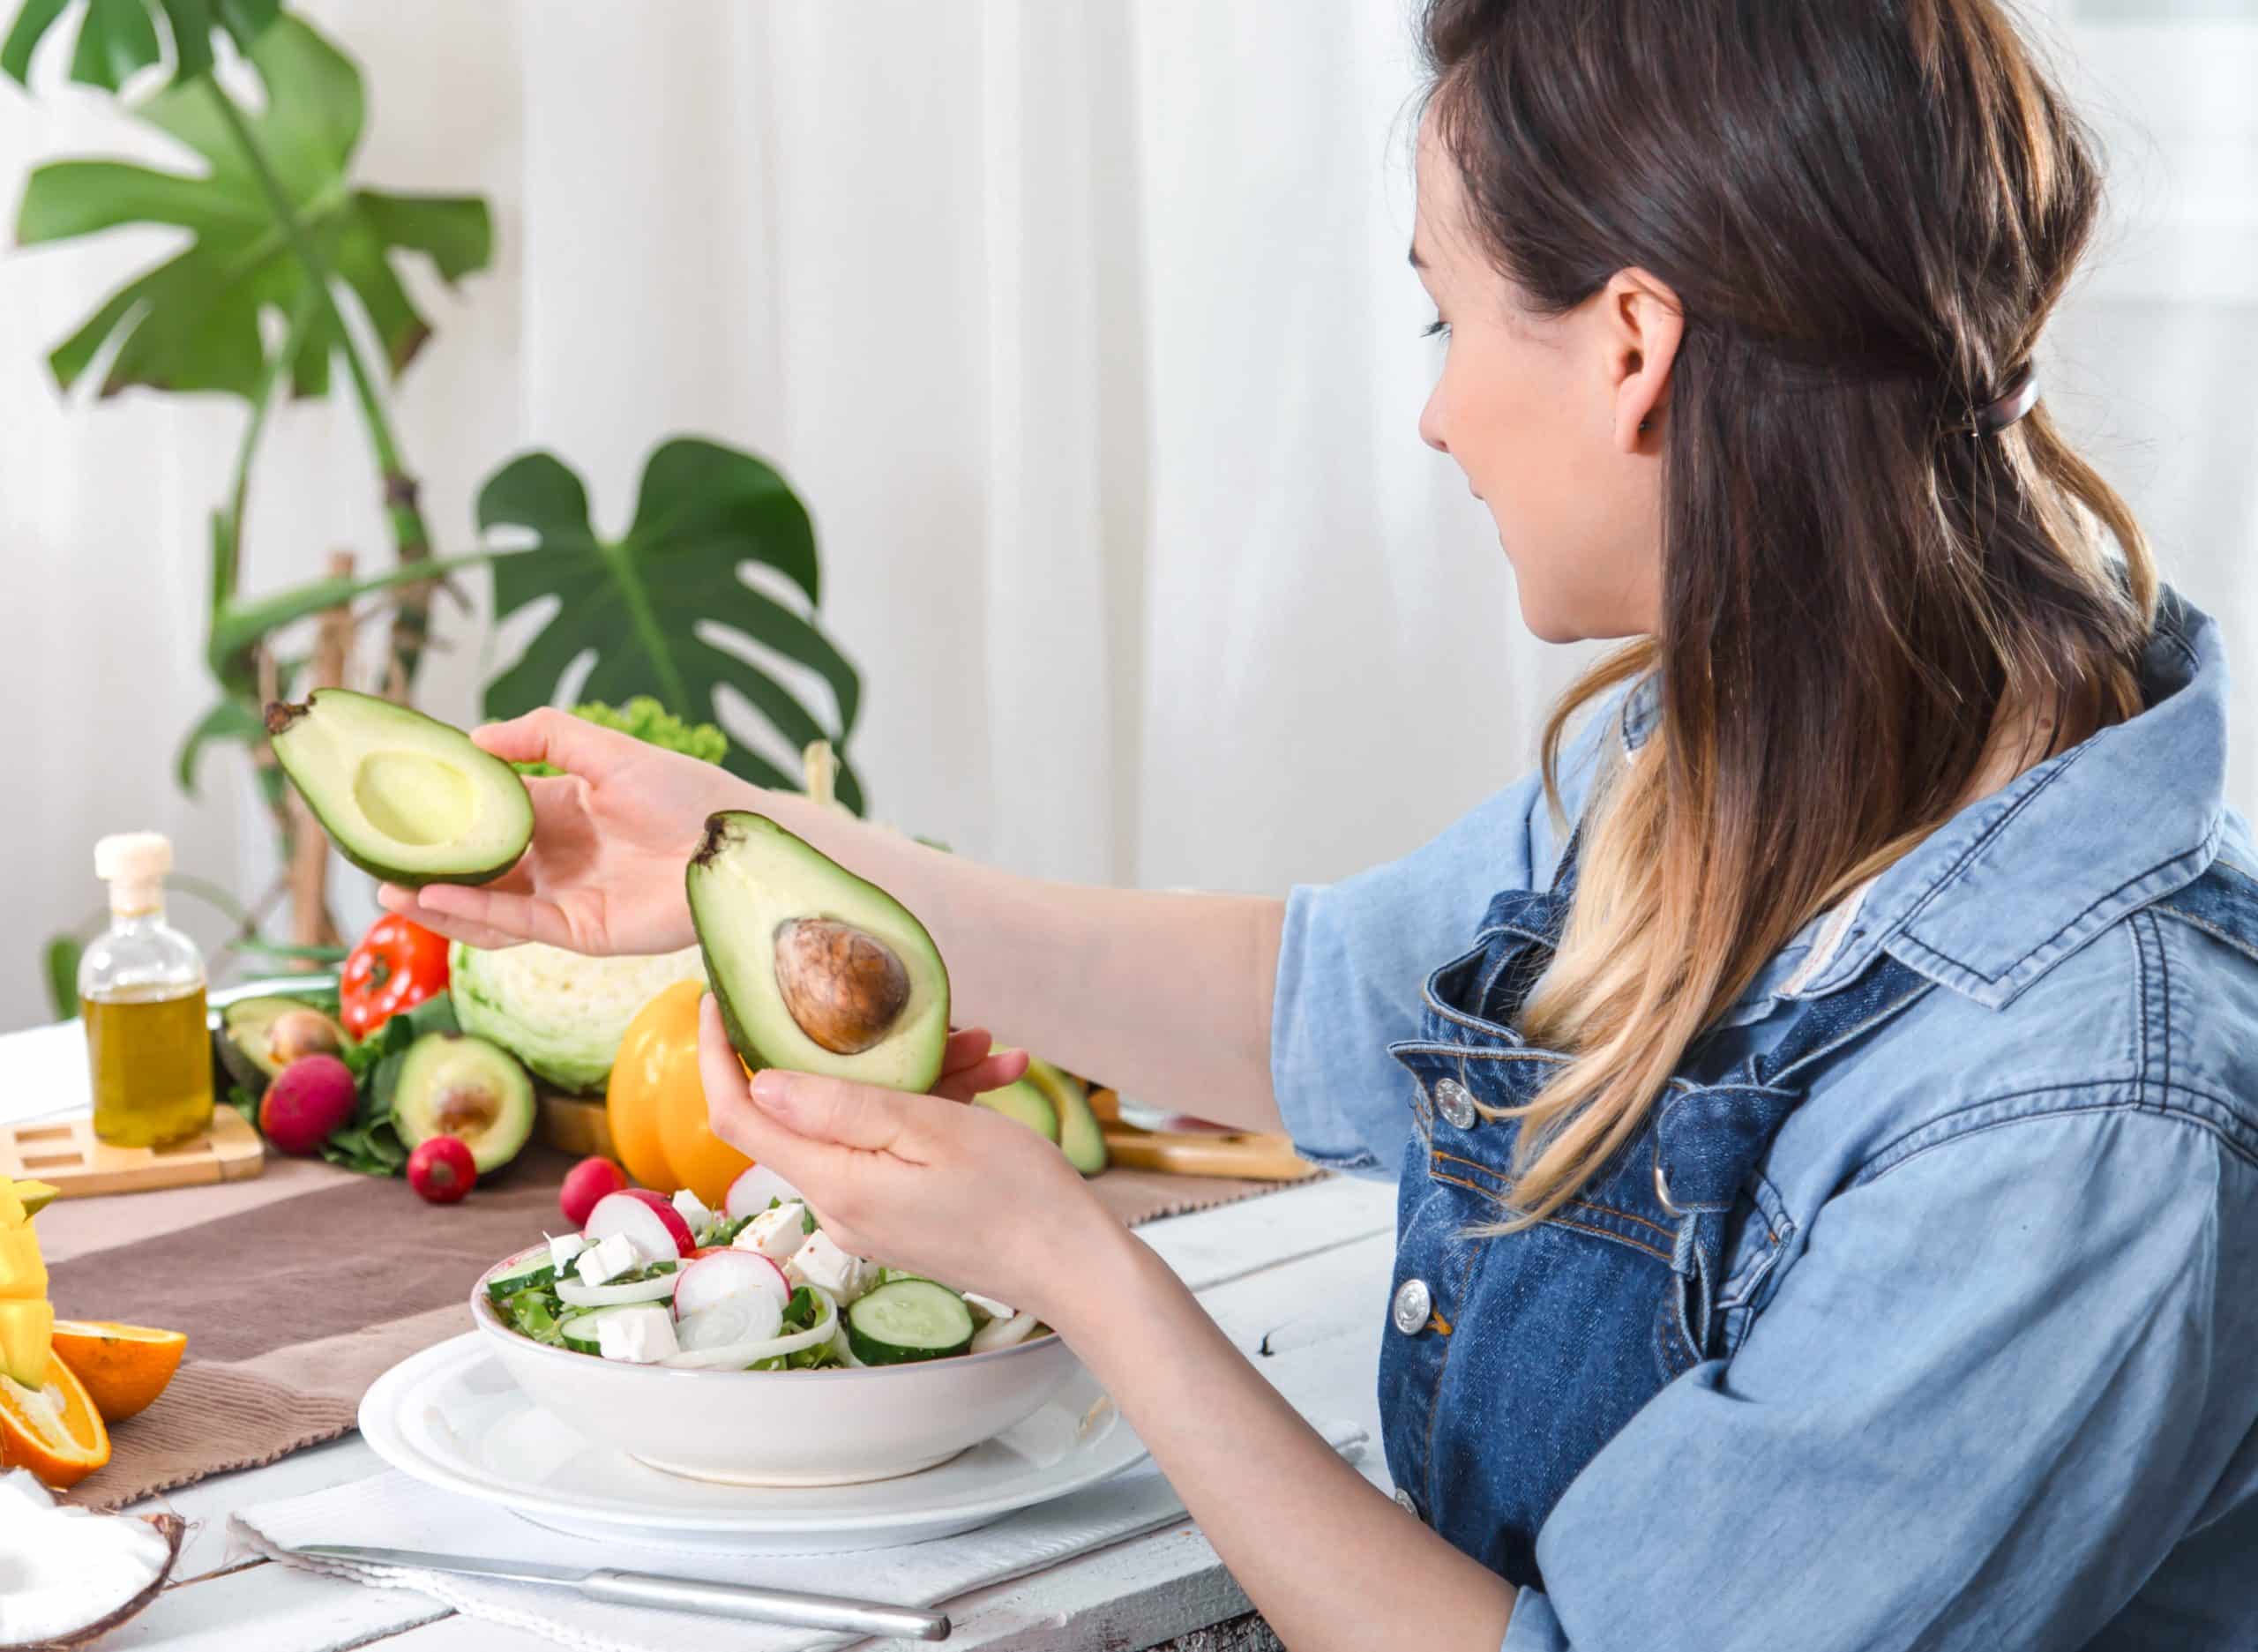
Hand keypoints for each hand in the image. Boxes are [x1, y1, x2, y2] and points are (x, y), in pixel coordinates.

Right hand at [375, 708, 751, 955]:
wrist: (735, 842)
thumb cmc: (685, 790)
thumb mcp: (606, 749)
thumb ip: (544, 735)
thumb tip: (474, 738)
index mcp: (559, 811)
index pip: (487, 814)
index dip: (442, 813)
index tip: (393, 805)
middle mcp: (556, 857)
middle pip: (478, 866)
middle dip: (427, 866)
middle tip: (373, 858)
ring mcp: (566, 897)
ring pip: (487, 905)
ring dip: (438, 899)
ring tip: (389, 887)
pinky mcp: (582, 931)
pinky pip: (517, 925)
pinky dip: (474, 914)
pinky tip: (434, 897)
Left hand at [697, 996, 1113, 1319]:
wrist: (1077, 1269)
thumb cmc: (1018, 1198)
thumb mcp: (932, 1129)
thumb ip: (841, 1107)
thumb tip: (763, 1082)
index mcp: (834, 1183)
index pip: (739, 1117)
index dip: (717, 1056)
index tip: (718, 1002)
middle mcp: (839, 1204)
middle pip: (810, 1111)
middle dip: (856, 1053)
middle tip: (923, 1019)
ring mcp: (869, 1213)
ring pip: (864, 1123)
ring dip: (919, 1077)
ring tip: (985, 1048)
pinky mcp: (900, 1215)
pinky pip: (895, 1147)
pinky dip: (936, 1110)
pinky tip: (992, 1078)